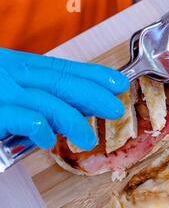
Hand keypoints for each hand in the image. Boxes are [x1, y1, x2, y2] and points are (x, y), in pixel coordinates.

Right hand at [0, 48, 129, 150]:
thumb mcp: (15, 94)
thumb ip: (47, 98)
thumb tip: (83, 108)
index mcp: (17, 66)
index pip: (62, 68)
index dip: (94, 76)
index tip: (118, 83)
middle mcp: (8, 73)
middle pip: (59, 81)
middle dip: (93, 95)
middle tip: (115, 109)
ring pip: (45, 100)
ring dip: (73, 121)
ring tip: (88, 140)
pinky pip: (21, 118)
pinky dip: (39, 129)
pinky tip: (49, 141)